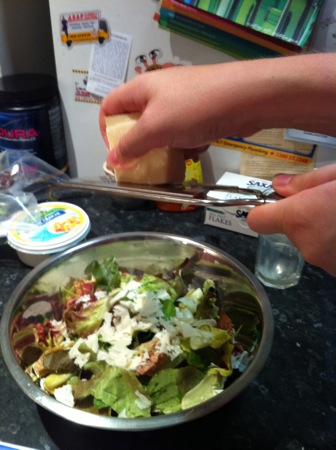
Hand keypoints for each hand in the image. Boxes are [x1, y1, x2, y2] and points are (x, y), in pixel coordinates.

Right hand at [99, 53, 335, 167]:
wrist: (246, 98)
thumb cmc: (194, 109)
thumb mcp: (155, 128)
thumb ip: (131, 145)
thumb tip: (112, 161)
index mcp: (140, 89)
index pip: (110, 107)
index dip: (107, 131)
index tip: (117, 154)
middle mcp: (158, 93)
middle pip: (136, 121)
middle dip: (139, 145)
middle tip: (143, 163)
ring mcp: (181, 102)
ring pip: (162, 130)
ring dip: (165, 148)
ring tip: (173, 159)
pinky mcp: (200, 113)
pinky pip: (183, 132)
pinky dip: (186, 144)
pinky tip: (196, 149)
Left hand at [247, 165, 335, 275]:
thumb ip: (307, 181)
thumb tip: (278, 185)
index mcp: (300, 217)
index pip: (257, 219)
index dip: (264, 209)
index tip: (279, 200)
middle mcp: (306, 244)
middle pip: (289, 228)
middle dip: (306, 214)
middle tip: (329, 200)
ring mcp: (324, 263)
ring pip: (311, 240)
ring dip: (323, 228)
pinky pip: (327, 252)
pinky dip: (335, 241)